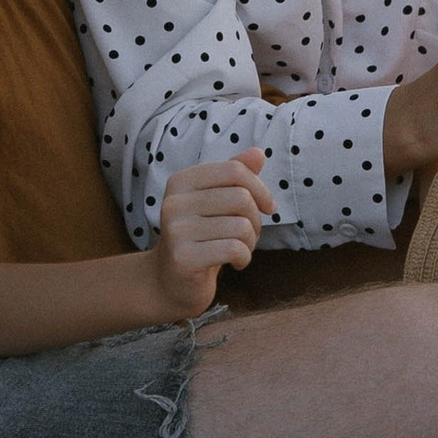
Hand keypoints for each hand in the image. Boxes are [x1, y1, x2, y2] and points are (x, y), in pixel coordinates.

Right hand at [149, 150, 274, 317]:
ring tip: (238, 250)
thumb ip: (234, 176)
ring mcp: (176, 230)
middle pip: (240, 197)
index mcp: (181, 181)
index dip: (260, 188)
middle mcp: (174, 202)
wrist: (169, 283)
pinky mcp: (184, 258)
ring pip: (241, 226)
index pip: (234, 170)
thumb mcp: (216, 203)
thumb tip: (259, 153)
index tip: (267, 207)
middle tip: (248, 235)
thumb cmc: (200, 238)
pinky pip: (234, 249)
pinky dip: (244, 258)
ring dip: (250, 242)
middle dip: (255, 220)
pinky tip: (235, 263)